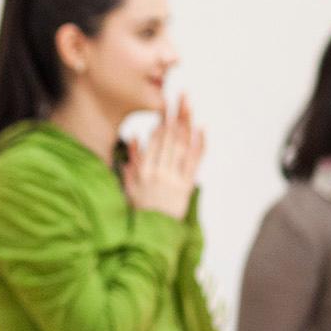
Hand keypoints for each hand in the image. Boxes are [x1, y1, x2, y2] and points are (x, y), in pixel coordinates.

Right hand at [123, 94, 205, 219]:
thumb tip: (135, 137)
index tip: (165, 104)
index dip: (162, 121)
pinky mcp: (186, 187)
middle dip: (176, 115)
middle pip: (170, 138)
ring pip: (182, 146)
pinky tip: (202, 129)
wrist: (151, 234)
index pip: (154, 140)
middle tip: (181, 95)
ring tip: (190, 105)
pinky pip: (194, 163)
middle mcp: (159, 172)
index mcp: (144, 170)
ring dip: (187, 124)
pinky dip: (200, 145)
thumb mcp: (129, 186)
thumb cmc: (140, 209)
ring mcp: (174, 179)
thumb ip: (132, 161)